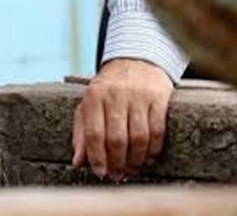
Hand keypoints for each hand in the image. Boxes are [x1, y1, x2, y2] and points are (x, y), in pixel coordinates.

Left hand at [71, 59, 172, 180]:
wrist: (136, 61)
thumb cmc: (109, 90)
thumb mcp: (89, 105)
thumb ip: (82, 133)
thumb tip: (77, 162)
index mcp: (93, 96)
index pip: (93, 133)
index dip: (97, 157)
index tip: (101, 173)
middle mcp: (115, 94)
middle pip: (116, 138)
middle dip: (117, 163)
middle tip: (118, 175)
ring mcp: (138, 95)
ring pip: (138, 137)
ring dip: (135, 160)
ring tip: (132, 169)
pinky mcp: (159, 97)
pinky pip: (157, 130)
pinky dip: (153, 149)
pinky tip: (148, 158)